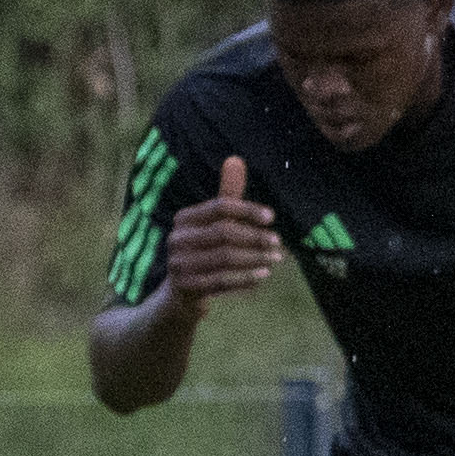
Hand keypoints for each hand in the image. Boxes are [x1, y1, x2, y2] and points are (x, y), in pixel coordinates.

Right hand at [159, 156, 285, 304]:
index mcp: (184, 219)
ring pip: (225, 258)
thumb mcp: (213, 224)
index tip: (272, 217)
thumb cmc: (202, 252)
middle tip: (278, 242)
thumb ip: (227, 195)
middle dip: (255, 237)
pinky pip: (221, 281)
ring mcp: (178, 264)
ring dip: (255, 258)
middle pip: (224, 232)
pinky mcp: (185, 288)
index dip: (247, 210)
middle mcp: (177, 239)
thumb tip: (236, 159)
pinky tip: (263, 275)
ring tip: (276, 259)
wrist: (179, 296)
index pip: (219, 207)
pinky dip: (245, 278)